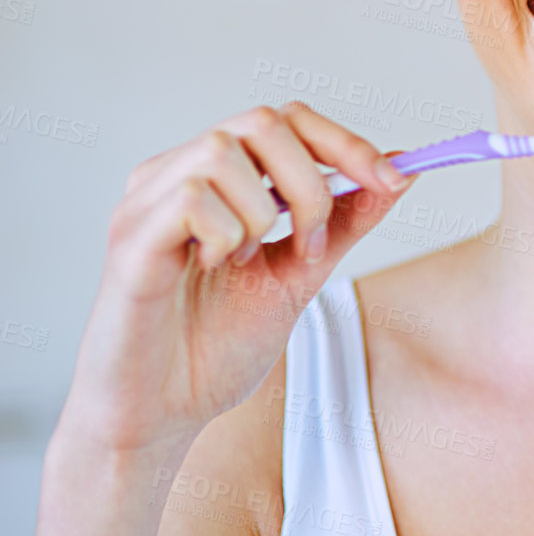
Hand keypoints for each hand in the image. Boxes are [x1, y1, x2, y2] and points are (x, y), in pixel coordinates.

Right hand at [54, 102, 415, 456]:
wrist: (165, 415)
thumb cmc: (216, 346)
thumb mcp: (300, 274)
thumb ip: (344, 222)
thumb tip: (402, 171)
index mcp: (218, 179)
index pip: (288, 121)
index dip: (346, 142)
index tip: (393, 179)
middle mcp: (177, 174)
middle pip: (263, 122)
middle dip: (311, 183)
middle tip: (311, 248)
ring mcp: (147, 202)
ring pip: (224, 151)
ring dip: (262, 212)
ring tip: (248, 262)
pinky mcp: (128, 238)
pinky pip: (191, 197)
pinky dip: (224, 233)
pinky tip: (213, 268)